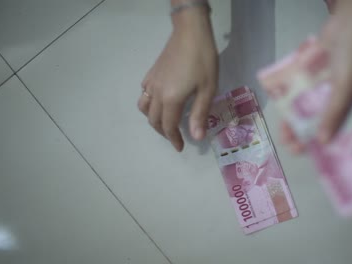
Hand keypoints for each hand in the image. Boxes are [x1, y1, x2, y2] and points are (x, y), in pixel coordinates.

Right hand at [138, 7, 217, 151]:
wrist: (191, 33)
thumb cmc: (203, 61)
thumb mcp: (207, 89)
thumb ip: (200, 114)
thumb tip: (196, 137)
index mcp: (171, 99)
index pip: (168, 126)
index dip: (174, 139)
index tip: (181, 148)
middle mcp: (156, 93)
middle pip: (154, 120)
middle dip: (163, 132)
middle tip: (175, 138)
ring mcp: (151, 82)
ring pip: (144, 108)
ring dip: (153, 119)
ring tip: (166, 123)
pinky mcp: (151, 73)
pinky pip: (144, 94)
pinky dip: (149, 104)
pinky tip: (160, 101)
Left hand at [281, 0, 351, 152]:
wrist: (348, 19)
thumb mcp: (346, 85)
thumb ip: (334, 113)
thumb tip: (322, 142)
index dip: (336, 150)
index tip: (318, 162)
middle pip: (332, 127)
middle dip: (313, 139)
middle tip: (295, 149)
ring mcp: (336, 93)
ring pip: (317, 115)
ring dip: (301, 125)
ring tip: (285, 138)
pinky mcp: (322, 83)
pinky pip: (309, 100)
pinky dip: (298, 109)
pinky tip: (284, 120)